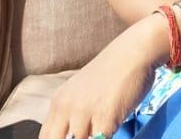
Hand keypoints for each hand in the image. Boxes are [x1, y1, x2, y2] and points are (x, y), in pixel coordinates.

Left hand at [39, 16, 168, 138]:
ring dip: (93, 137)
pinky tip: (115, 125)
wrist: (134, 50)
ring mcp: (85, 112)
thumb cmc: (114, 71)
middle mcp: (67, 106)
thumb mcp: (82, 91)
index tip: (70, 138)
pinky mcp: (105, 117)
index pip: (45, 137)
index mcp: (59, 101)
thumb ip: (72, 113)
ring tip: (104, 127)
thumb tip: (73, 135)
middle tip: (90, 134)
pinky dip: (107, 136)